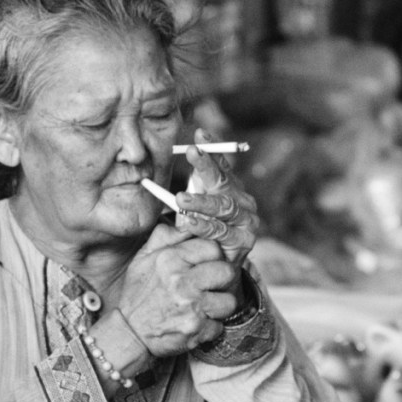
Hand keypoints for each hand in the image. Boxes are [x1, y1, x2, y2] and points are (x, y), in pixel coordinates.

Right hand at [116, 224, 239, 355]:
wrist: (129, 333)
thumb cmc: (139, 293)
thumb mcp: (144, 258)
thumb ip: (166, 236)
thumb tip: (187, 218)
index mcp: (171, 260)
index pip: (213, 248)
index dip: (212, 257)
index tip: (205, 266)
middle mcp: (182, 282)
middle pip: (227, 272)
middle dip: (221, 280)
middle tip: (209, 287)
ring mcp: (191, 307)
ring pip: (229, 301)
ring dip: (219, 306)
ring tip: (202, 306)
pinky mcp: (196, 330)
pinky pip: (220, 325)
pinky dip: (210, 327)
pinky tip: (195, 323)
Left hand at [176, 127, 258, 275]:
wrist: (217, 269)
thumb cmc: (200, 234)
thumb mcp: (190, 210)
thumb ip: (184, 191)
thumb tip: (154, 170)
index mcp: (230, 189)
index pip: (222, 165)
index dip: (212, 148)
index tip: (199, 132)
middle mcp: (242, 201)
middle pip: (224, 181)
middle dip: (207, 166)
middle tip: (192, 152)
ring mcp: (246, 222)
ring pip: (224, 207)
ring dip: (202, 201)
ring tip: (181, 199)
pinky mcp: (244, 242)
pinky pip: (221, 232)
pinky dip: (203, 226)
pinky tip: (189, 222)